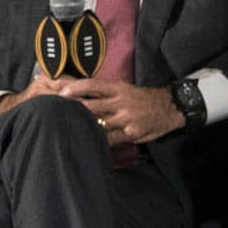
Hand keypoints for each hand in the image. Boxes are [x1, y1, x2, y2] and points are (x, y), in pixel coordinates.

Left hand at [63, 78, 181, 147]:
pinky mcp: (131, 133)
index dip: (74, 88)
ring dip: (84, 127)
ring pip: (98, 124)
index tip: (60, 93)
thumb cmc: (144, 99)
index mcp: (118, 89)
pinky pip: (110, 139)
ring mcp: (125, 119)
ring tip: (69, 130)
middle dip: (73, 110)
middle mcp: (119, 103)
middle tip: (57, 113)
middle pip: (90, 106)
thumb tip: (84, 96)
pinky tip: (88, 142)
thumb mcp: (126, 89)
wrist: (170, 107)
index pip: (91, 85)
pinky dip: (99, 141)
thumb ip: (107, 93)